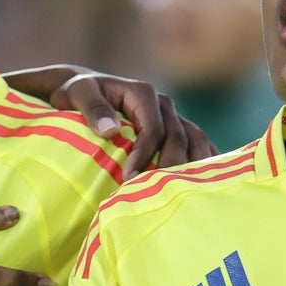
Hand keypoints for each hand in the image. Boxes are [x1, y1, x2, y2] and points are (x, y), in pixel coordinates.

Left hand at [4, 64, 216, 177]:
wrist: (83, 90)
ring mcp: (171, 116)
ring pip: (195, 140)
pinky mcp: (173, 128)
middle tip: (158, 194)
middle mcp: (163, 104)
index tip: (129, 178)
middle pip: (178, 137)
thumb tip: (110, 130)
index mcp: (143, 94)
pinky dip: (203, 160)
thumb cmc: (77, 92)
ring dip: (196, 165)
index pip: (154, 129)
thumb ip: (92, 108)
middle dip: (170, 166)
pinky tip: (208, 183)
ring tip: (194, 192)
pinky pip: (196, 143)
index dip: (146, 154)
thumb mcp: (77, 93)